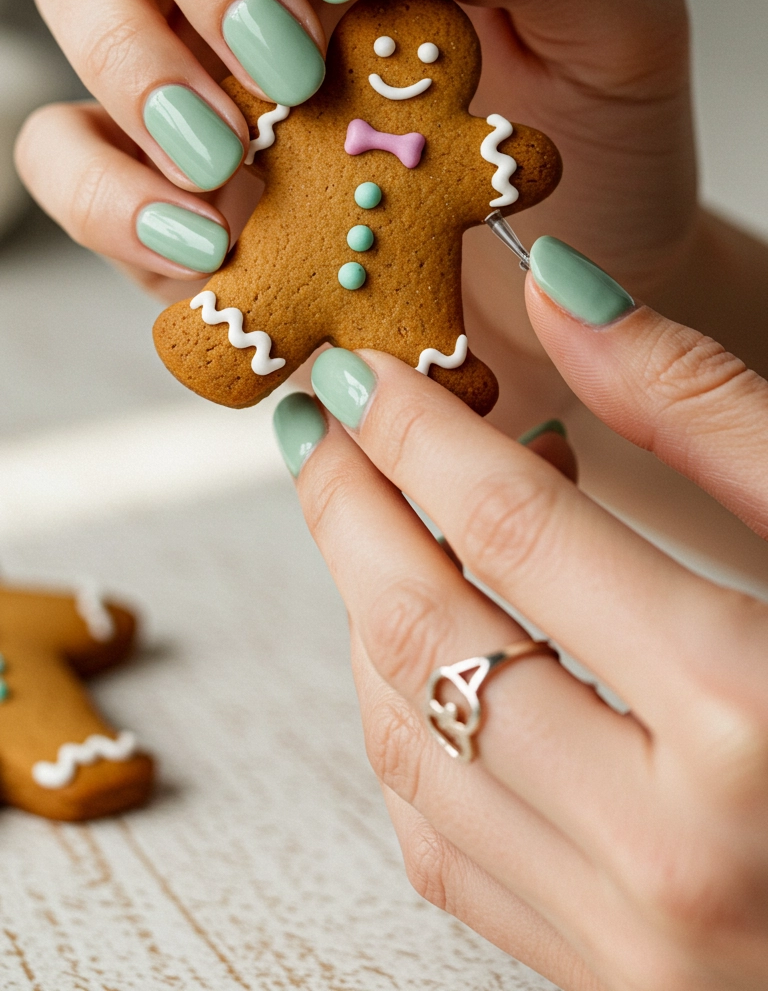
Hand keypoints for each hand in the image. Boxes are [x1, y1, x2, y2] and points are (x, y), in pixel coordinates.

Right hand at [15, 0, 693, 369]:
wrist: (570, 280)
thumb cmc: (593, 138)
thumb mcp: (619, 21)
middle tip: (297, 65)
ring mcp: (197, 46)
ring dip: (136, 59)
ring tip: (246, 156)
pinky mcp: (162, 166)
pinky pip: (66, 148)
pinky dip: (114, 190)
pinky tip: (211, 236)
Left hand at [273, 239, 767, 990]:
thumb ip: (705, 411)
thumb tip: (561, 294)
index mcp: (746, 712)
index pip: (515, 530)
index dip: (419, 432)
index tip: (363, 376)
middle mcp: (668, 847)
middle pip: (428, 638)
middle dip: (350, 512)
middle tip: (318, 432)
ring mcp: (628, 939)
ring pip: (410, 748)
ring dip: (367, 617)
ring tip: (371, 526)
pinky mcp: (607, 981)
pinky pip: (445, 848)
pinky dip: (406, 735)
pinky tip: (422, 660)